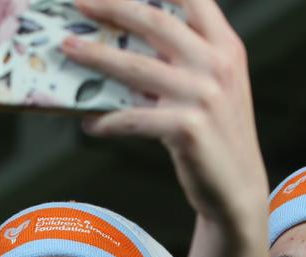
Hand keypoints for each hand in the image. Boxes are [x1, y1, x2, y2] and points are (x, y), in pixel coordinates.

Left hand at [61, 0, 268, 232]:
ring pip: (136, 67)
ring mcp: (203, 96)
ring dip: (96, 56)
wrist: (238, 188)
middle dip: (113, 6)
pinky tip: (87, 122)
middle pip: (155, 22)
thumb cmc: (218, 135)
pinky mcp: (187, 128)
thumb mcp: (217, 86)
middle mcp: (218, 65)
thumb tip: (129, 39)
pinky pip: (133, 117)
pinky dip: (106, 120)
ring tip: (67, 48)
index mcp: (226, 47)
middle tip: (79, 2)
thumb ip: (189, 57)